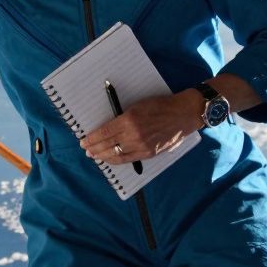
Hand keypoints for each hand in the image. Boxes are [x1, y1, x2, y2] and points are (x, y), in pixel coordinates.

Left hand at [80, 91, 200, 164]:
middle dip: (94, 148)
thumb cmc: (160, 106)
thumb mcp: (137, 106)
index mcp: (129, 120)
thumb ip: (122, 118)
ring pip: (116, 154)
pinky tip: (109, 159)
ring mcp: (141, 146)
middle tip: (86, 149)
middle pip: (108, 145)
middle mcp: (133, 135)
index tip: (83, 141)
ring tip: (94, 156)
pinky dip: (116, 160)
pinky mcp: (148, 153)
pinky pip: (128, 159)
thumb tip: (107, 128)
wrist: (182, 114)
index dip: (92, 138)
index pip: (104, 132)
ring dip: (102, 156)